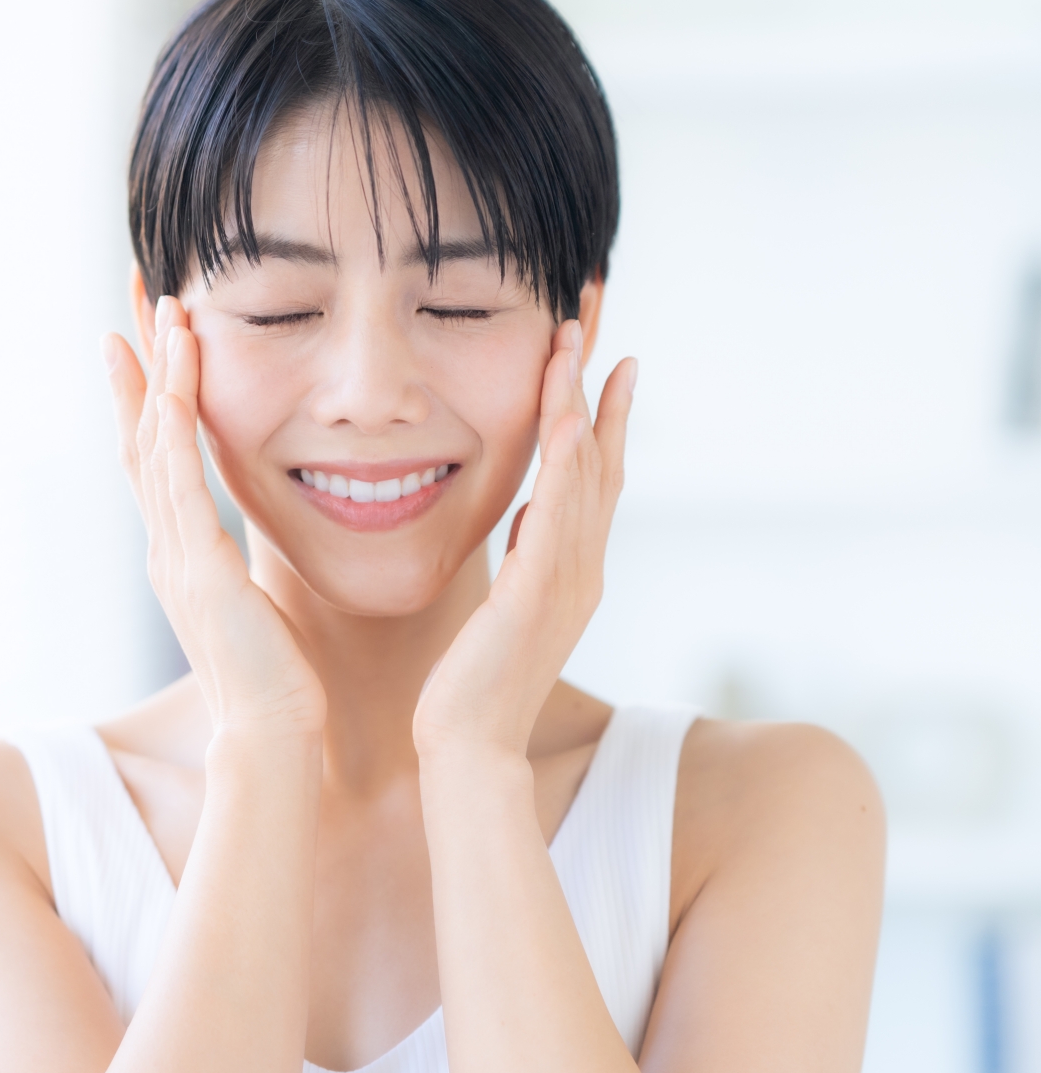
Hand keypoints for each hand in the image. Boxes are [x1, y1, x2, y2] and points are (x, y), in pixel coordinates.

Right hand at [104, 298, 326, 737]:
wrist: (272, 735)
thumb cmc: (277, 682)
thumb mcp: (256, 607)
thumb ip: (247, 570)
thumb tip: (261, 549)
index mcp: (181, 551)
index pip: (158, 453)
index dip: (151, 388)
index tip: (149, 330)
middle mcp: (166, 542)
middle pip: (139, 430)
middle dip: (138, 357)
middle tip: (134, 288)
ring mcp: (174, 549)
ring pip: (155, 438)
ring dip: (158, 366)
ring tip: (160, 305)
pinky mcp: (197, 558)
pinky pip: (180, 469)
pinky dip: (179, 411)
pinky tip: (183, 363)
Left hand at [412, 321, 636, 760]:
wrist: (467, 749)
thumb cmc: (471, 686)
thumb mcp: (503, 605)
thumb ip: (523, 557)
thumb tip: (528, 511)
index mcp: (571, 571)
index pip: (593, 477)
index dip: (603, 415)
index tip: (605, 359)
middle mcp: (582, 569)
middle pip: (600, 459)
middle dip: (599, 388)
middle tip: (598, 322)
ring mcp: (567, 581)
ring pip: (583, 475)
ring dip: (580, 404)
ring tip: (577, 344)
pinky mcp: (537, 594)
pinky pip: (558, 514)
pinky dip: (565, 462)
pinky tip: (564, 417)